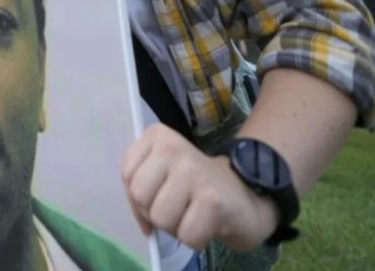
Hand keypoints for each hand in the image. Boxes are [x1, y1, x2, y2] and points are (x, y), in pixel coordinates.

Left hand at [121, 124, 279, 251]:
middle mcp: (173, 147)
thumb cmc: (196, 184)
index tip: (157, 198)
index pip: (127, 175)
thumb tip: (143, 225)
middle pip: (140, 197)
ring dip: (176, 227)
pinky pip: (186, 235)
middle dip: (155, 213)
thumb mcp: (162, 173)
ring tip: (193, 214)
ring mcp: (193, 171)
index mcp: (157, 135)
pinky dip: (196, 239)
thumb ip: (141, 188)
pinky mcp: (212, 199)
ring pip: (160, 218)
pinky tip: (208, 224)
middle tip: (178, 208)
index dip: (137, 198)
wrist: (248, 191)